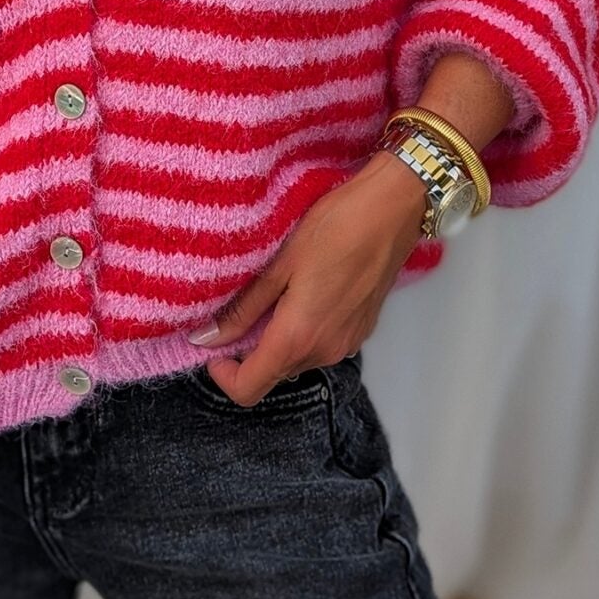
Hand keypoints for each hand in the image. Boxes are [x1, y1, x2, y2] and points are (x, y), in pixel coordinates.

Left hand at [186, 153, 427, 405]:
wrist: (393, 210)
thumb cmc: (336, 227)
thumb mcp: (280, 263)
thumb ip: (243, 309)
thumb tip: (205, 338)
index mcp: (298, 337)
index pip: (249, 389)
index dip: (224, 375)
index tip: (214, 345)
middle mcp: (325, 352)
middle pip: (274, 374)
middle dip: (250, 352)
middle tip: (241, 308)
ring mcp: (347, 344)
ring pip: (298, 360)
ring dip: (278, 340)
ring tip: (273, 293)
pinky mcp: (361, 331)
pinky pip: (321, 346)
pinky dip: (303, 332)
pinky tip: (302, 293)